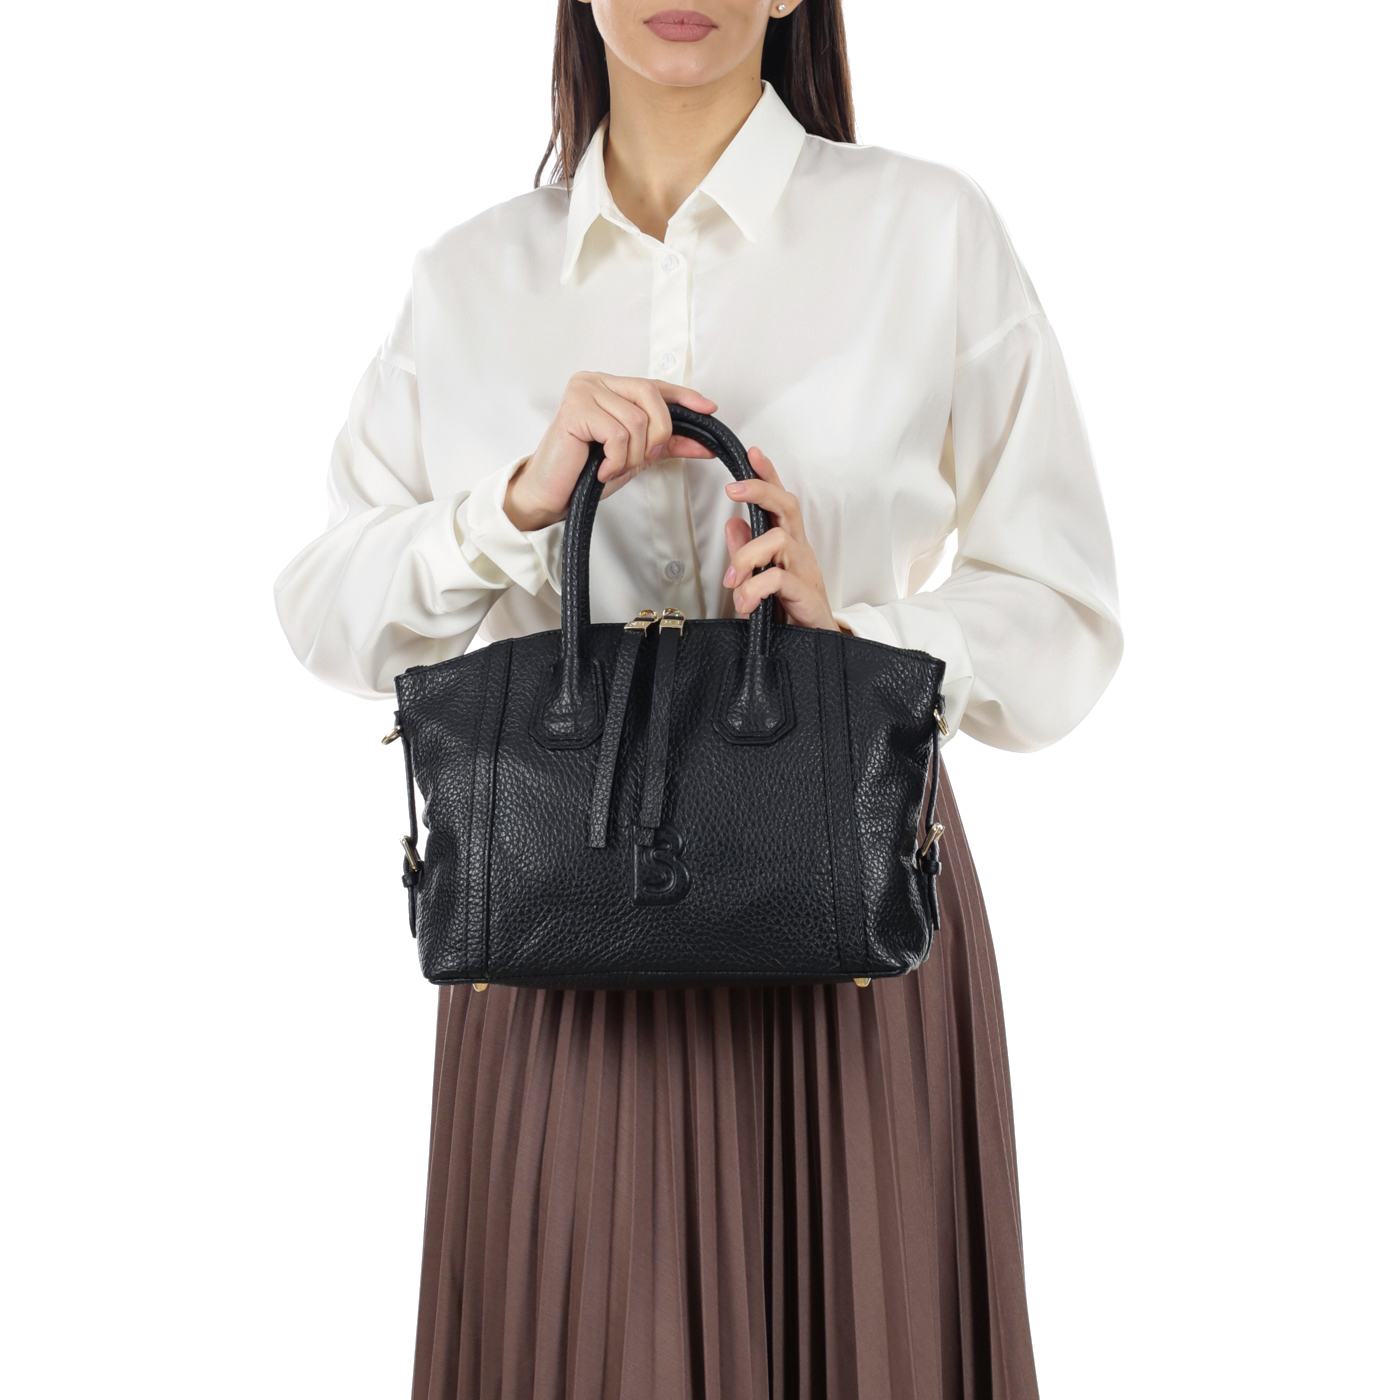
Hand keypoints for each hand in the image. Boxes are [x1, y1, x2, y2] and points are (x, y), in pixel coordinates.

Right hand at [504, 372, 716, 531]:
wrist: (552, 494)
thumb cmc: (587, 472)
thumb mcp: (636, 455)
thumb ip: (667, 444)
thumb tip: (703, 443)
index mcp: (608, 385)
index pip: (655, 385)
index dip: (684, 397)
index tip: (709, 409)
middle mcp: (595, 380)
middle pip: (650, 396)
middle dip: (659, 433)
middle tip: (643, 458)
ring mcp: (582, 391)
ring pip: (636, 420)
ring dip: (633, 455)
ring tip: (614, 467)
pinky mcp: (574, 409)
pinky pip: (618, 434)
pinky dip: (617, 460)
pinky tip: (602, 469)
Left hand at [722, 449, 840, 631]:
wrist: (816, 652)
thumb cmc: (789, 615)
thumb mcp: (760, 582)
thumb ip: (747, 554)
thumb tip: (733, 524)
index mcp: (789, 547)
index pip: (780, 503)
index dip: (768, 476)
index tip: (752, 454)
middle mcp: (800, 553)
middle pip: (787, 506)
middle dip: (760, 490)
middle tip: (732, 489)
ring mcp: (805, 572)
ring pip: (778, 539)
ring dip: (747, 556)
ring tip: (732, 582)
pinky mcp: (806, 595)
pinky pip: (779, 578)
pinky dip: (755, 588)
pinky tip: (745, 603)